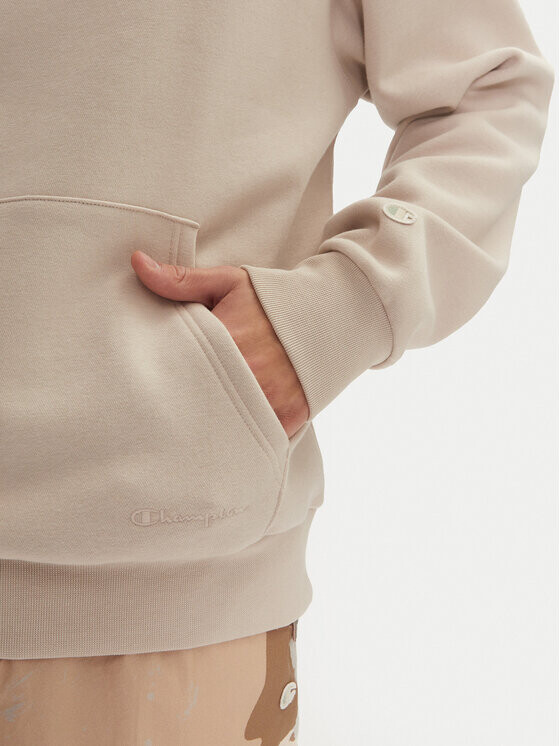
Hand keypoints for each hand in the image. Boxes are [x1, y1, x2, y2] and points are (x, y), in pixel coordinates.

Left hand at [130, 250, 309, 438]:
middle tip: (165, 408)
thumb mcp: (228, 283)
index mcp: (226, 341)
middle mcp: (248, 376)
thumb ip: (181, 279)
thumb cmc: (272, 301)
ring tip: (190, 426)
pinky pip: (254, 439)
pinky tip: (224, 436)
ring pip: (224, 425)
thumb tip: (137, 263)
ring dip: (209, 425)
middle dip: (183, 405)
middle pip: (198, 402)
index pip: (180, 367)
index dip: (163, 376)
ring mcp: (268, 402)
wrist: (329, 316)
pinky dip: (240, 438)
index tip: (152, 380)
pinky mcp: (286, 420)